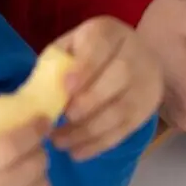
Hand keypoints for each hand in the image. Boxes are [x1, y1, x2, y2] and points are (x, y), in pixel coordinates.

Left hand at [48, 16, 164, 160]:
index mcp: (110, 33)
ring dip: (90, 130)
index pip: (102, 46)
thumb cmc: (86, 55)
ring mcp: (146, 82)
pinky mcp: (147, 107)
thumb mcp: (69, 49)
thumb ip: (56, 65)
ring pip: (123, 108)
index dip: (86, 67)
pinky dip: (100, 144)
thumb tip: (38, 96)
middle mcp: (136, 53)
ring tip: (61, 142)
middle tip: (63, 120)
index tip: (65, 87)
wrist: (128, 60)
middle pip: (120, 76)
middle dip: (89, 102)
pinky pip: (126, 129)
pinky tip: (78, 152)